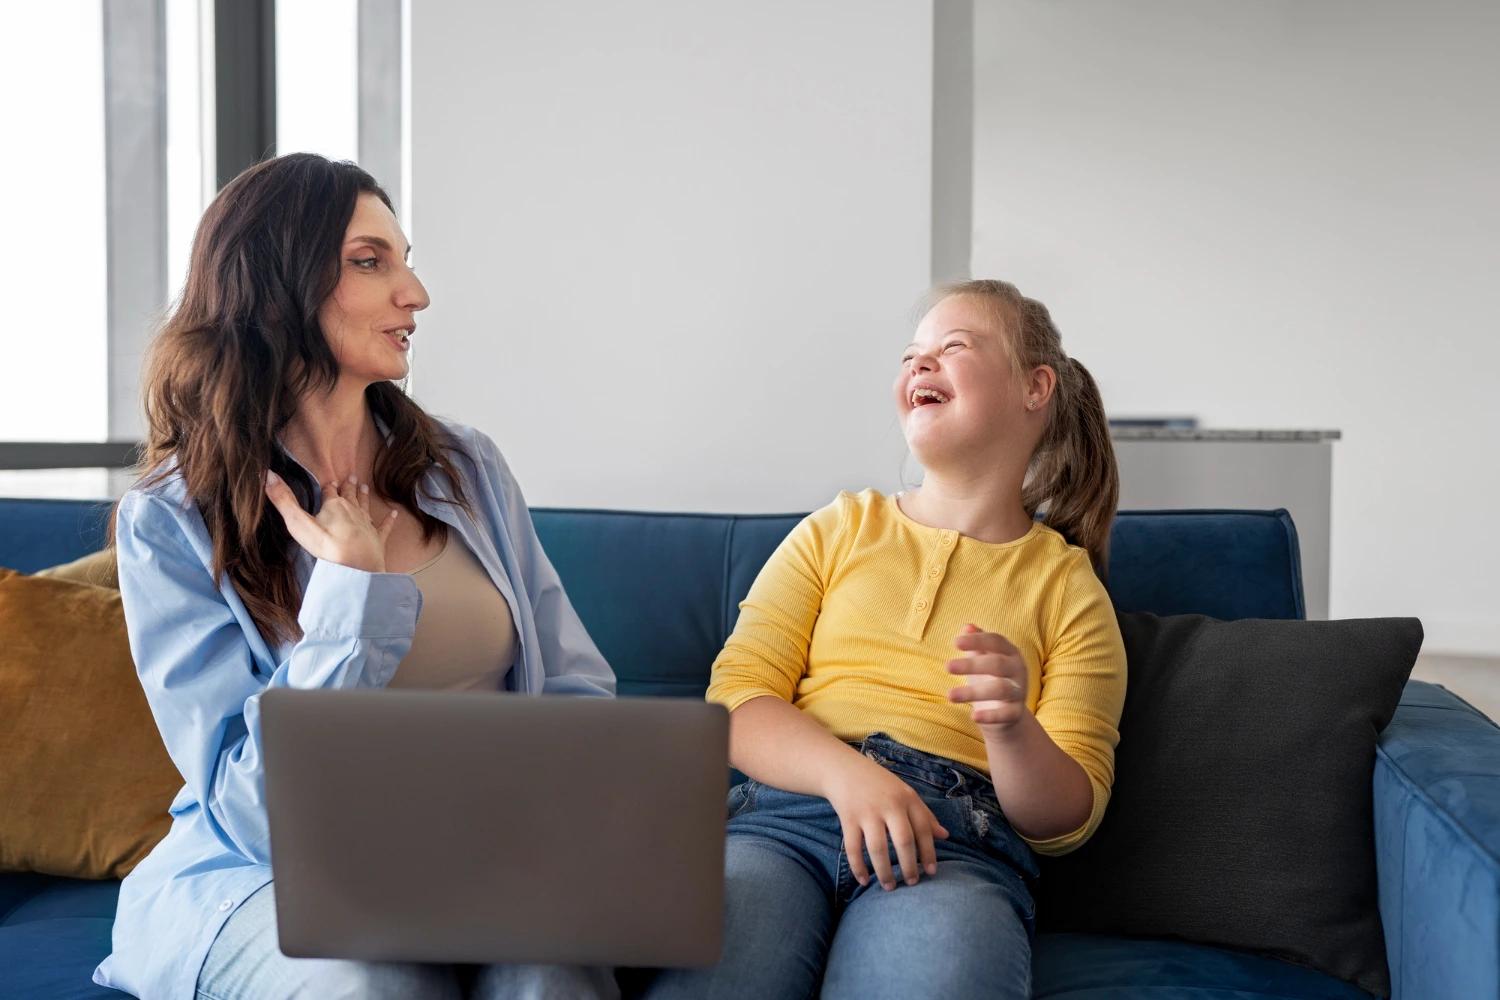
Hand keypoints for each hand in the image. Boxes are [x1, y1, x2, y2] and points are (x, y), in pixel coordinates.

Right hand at [264, 470, 397, 572]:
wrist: (355, 566)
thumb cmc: (326, 545)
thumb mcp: (298, 522)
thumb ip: (283, 500)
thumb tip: (267, 474)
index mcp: (334, 506)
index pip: (329, 492)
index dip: (328, 487)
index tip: (331, 480)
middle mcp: (353, 511)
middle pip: (350, 496)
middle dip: (349, 487)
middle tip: (352, 477)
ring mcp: (367, 525)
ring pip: (366, 506)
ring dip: (364, 497)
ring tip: (365, 487)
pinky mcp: (378, 539)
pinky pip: (385, 527)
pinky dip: (389, 520)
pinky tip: (394, 513)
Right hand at [824, 754, 949, 890]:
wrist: (844, 769)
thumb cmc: (880, 784)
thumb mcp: (905, 794)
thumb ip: (924, 814)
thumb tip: (945, 836)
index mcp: (907, 798)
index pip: (923, 828)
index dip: (929, 852)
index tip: (931, 872)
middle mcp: (889, 805)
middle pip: (903, 841)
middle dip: (909, 866)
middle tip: (912, 883)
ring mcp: (867, 812)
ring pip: (878, 848)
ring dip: (884, 871)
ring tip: (889, 887)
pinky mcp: (848, 818)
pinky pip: (853, 848)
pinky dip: (858, 867)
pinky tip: (864, 881)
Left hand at [948, 624, 1029, 740]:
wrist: (1006, 713)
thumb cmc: (990, 678)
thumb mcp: (982, 659)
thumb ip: (976, 644)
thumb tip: (967, 627)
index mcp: (1010, 652)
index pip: (995, 641)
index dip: (977, 640)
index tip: (955, 643)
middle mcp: (1018, 670)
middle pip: (997, 664)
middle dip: (972, 665)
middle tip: (947, 667)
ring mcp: (1019, 692)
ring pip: (1000, 689)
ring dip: (973, 692)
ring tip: (950, 695)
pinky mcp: (1016, 713)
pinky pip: (1005, 714)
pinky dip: (990, 716)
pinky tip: (973, 716)